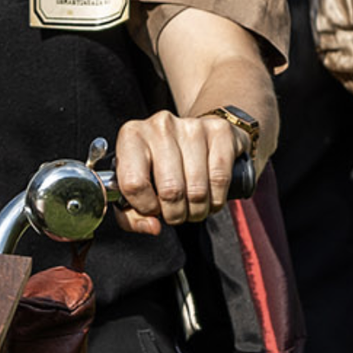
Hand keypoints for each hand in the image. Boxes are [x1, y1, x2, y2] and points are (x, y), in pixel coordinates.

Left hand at [108, 110, 242, 234]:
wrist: (197, 135)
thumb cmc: (162, 164)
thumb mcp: (138, 185)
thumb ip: (132, 214)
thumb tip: (152, 226)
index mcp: (132, 136)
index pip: (133, 183)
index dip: (145, 207)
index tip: (152, 210)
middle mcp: (161, 126)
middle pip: (170, 190)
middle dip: (175, 214)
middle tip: (176, 214)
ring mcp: (192, 127)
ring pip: (197, 189)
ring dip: (197, 210)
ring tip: (193, 208)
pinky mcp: (219, 131)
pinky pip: (220, 179)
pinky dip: (216, 199)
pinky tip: (210, 199)